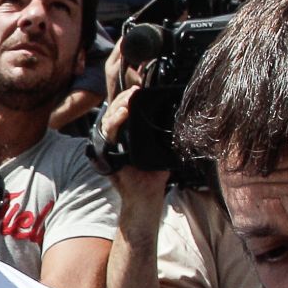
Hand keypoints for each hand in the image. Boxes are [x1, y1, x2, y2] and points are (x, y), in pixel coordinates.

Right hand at [102, 86, 170, 212]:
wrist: (146, 198)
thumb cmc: (153, 178)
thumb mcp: (160, 150)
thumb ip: (164, 135)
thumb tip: (180, 119)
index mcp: (127, 136)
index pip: (123, 111)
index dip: (128, 99)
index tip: (139, 90)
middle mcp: (116, 139)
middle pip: (114, 111)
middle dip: (123, 98)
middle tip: (135, 91)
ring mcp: (110, 146)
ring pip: (108, 119)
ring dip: (118, 106)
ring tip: (129, 99)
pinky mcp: (107, 153)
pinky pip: (107, 134)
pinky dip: (114, 123)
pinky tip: (122, 114)